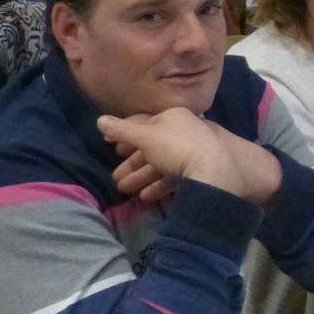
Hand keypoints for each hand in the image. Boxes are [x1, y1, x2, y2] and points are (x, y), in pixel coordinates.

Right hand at [98, 109, 282, 205]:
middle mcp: (184, 131)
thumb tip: (100, 120)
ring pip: (162, 164)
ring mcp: (193, 152)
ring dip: (141, 176)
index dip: (125, 134)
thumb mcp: (145, 136)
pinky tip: (145, 196)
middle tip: (115, 177)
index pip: (144, 123)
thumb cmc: (175, 146)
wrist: (212, 169)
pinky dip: (159, 185)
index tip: (110, 146)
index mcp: (173, 117)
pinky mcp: (200, 171)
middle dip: (132, 163)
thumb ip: (122, 130)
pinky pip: (175, 177)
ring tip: (124, 189)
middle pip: (152, 147)